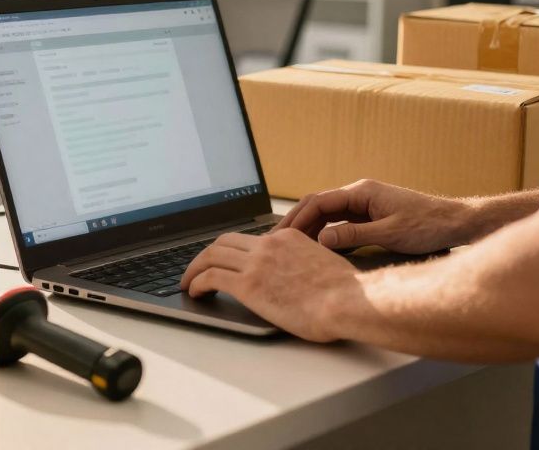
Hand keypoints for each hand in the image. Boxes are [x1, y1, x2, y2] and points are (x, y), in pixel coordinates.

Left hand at [179, 229, 357, 341]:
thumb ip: (304, 265)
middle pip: (224, 241)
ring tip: (188, 282)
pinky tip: (195, 292)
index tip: (223, 260)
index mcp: (287, 238)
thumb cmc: (347, 293)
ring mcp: (256, 263)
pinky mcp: (248, 284)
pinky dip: (197, 282)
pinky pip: (211, 277)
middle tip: (197, 269)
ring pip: (211, 256)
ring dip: (194, 268)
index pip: (249, 238)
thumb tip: (300, 278)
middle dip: (206, 255)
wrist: (350, 301)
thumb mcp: (324, 265)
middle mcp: (268, 245)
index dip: (231, 250)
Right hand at [277, 179, 475, 254]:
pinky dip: (324, 232)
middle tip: (276, 241)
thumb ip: (354, 236)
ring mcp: (364, 203)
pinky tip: (315, 247)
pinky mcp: (370, 215)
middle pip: (318, 205)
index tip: (282, 235)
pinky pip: (339, 221)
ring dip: (308, 228)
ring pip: (327, 214)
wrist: (455, 223)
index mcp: (362, 192)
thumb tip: (322, 240)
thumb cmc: (428, 226)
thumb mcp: (389, 234)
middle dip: (296, 221)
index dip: (297, 218)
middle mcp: (360, 194)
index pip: (319, 201)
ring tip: (290, 246)